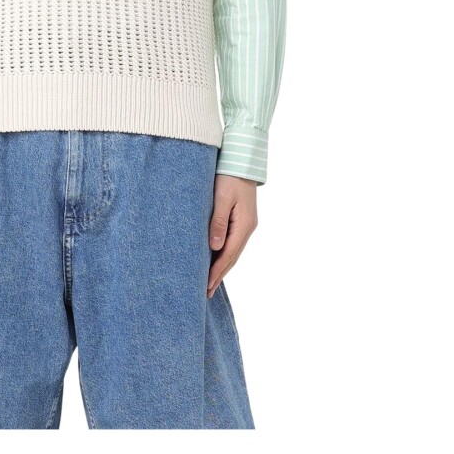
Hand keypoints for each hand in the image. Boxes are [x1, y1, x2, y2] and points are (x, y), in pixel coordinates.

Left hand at [207, 175, 256, 298]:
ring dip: (222, 267)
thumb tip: (215, 247)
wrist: (242, 161)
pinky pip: (233, 242)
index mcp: (244, 225)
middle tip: (206, 292)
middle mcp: (247, 227)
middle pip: (232, 257)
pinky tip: (217, 259)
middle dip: (219, 275)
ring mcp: (246, 224)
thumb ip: (218, 222)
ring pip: (233, 251)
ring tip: (210, 282)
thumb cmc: (229, 177)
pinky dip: (224, 254)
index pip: (229, 254)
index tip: (206, 286)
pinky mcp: (242, 219)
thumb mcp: (221, 198)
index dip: (217, 271)